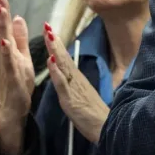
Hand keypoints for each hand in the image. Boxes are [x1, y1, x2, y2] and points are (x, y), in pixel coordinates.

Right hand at [0, 0, 35, 154]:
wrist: (15, 106)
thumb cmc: (18, 79)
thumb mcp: (22, 55)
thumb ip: (20, 37)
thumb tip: (17, 17)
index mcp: (9, 50)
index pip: (6, 28)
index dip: (4, 12)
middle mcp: (5, 57)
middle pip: (2, 33)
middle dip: (1, 17)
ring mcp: (7, 67)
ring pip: (4, 46)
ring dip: (3, 30)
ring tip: (3, 15)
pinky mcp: (13, 78)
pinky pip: (10, 64)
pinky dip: (7, 54)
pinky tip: (5, 43)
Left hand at [43, 25, 108, 143]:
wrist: (107, 128)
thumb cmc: (95, 115)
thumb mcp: (83, 97)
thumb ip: (76, 86)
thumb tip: (69, 76)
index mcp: (78, 79)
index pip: (66, 58)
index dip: (58, 45)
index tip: (50, 31)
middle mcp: (76, 79)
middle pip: (64, 57)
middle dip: (55, 41)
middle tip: (47, 25)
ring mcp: (74, 88)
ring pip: (63, 66)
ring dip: (55, 50)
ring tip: (48, 35)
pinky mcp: (71, 99)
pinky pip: (62, 84)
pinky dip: (56, 71)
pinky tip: (50, 61)